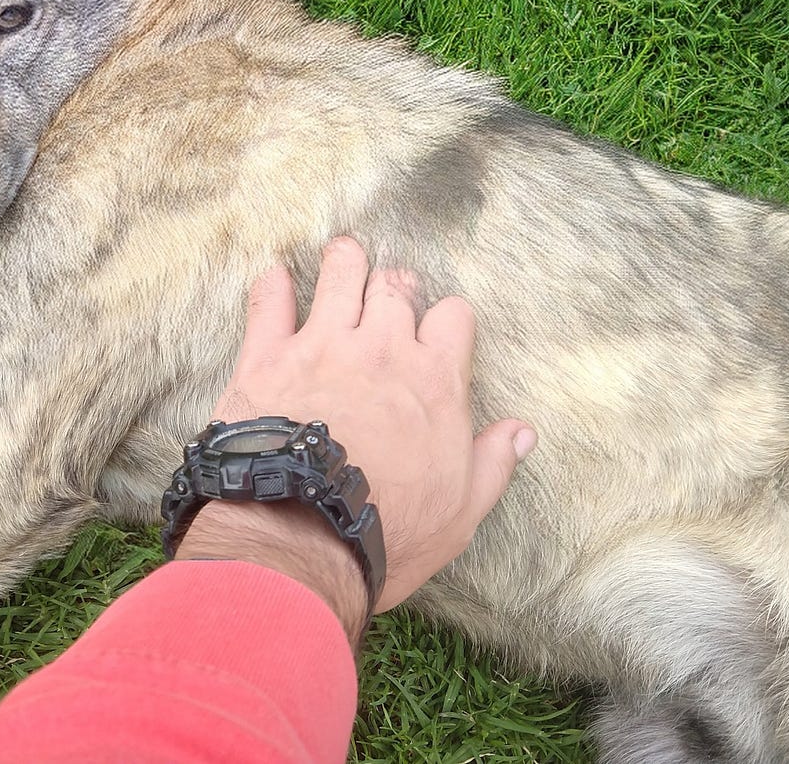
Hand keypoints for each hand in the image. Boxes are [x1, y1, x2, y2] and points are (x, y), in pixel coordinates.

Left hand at [196, 237, 534, 614]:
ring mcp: (322, 345)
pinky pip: (268, 303)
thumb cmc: (389, 530)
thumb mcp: (463, 509)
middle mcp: (381, 349)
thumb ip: (493, 463)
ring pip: (337, 278)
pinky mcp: (267, 357)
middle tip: (388, 288)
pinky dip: (271, 286)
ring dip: (343, 262)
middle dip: (395, 284)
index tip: (436, 329)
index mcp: (434, 380)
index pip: (452, 319)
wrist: (303, 535)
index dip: (445, 320)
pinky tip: (274, 275)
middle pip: (394, 289)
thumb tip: (522, 433)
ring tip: (343, 253)